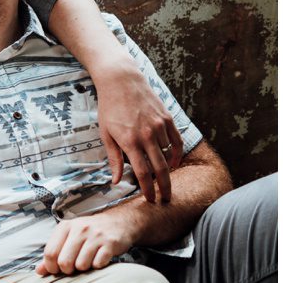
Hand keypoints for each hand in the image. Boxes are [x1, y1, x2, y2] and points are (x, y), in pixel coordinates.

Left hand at [37, 213, 136, 275]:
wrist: (118, 222)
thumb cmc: (88, 233)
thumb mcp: (68, 237)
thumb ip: (53, 253)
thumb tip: (38, 272)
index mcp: (65, 227)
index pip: (50, 253)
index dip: (51, 267)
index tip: (56, 270)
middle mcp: (79, 229)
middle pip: (64, 262)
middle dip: (67, 271)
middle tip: (72, 268)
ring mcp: (95, 236)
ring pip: (81, 265)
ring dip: (83, 268)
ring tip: (86, 261)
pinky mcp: (110, 244)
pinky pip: (98, 264)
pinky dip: (97, 266)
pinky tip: (98, 258)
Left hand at [94, 61, 182, 202]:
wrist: (122, 81)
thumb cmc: (109, 108)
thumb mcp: (105, 134)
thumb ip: (113, 158)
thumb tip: (116, 181)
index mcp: (130, 142)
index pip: (142, 173)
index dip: (147, 190)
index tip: (150, 200)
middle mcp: (147, 136)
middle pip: (160, 169)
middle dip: (164, 187)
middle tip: (165, 200)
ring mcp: (160, 127)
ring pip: (168, 155)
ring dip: (166, 168)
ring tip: (163, 178)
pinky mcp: (168, 119)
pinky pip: (177, 141)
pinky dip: (177, 154)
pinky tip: (173, 162)